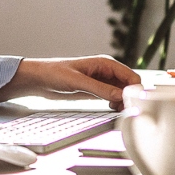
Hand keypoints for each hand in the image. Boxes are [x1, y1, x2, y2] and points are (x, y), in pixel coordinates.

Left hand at [0, 56, 140, 109]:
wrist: (38, 79)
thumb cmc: (54, 73)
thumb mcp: (77, 82)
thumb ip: (100, 89)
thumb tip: (120, 95)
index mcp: (105, 63)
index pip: (130, 76)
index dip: (135, 90)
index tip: (134, 103)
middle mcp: (106, 71)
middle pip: (129, 85)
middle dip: (131, 97)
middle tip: (128, 110)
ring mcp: (102, 82)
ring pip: (122, 93)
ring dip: (124, 102)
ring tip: (119, 111)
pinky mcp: (96, 91)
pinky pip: (113, 97)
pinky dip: (116, 104)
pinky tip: (112, 109)